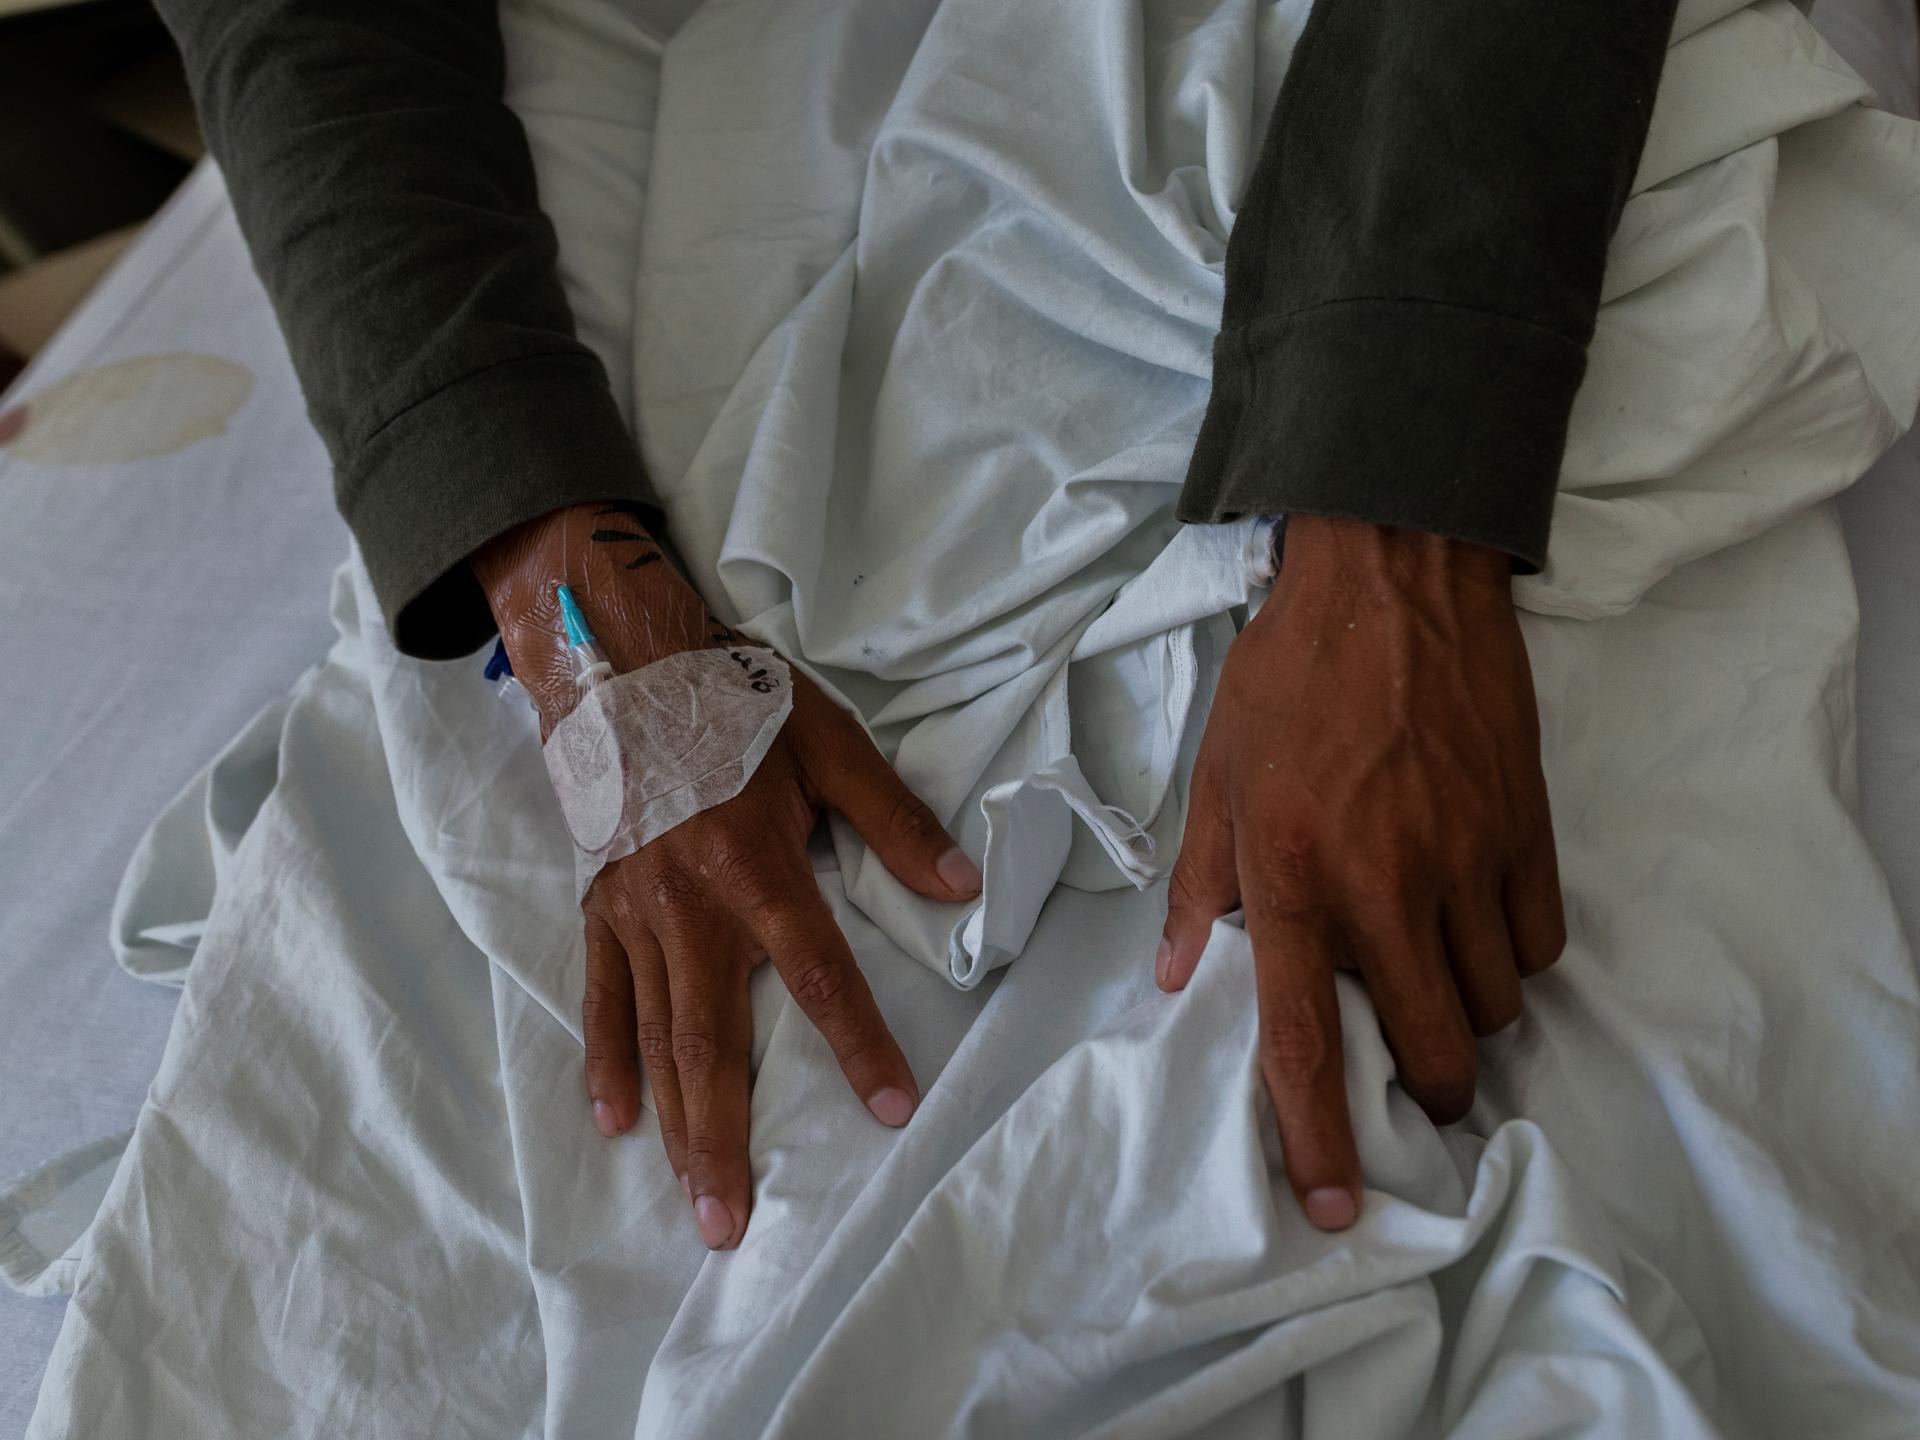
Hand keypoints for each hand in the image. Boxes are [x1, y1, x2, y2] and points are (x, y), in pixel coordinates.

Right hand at [471, 502, 981, 1248]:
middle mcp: (691, 906)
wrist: (622, 662)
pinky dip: (606, 1059)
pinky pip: (600, 995)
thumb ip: (893, 819)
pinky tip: (615, 1121)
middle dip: (725, 1138)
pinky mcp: (599, 906)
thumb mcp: (830, 744)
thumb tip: (963, 882)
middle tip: (734, 1225)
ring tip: (693, 1200)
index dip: (858, 1044)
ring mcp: (637, 913)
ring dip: (674, 1124)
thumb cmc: (736, 703)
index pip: (818, 975)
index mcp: (756, 868)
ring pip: (656, 1036)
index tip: (889, 1111)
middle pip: (712, 1040)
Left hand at [1157, 515, 1564, 1231]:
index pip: (1304, 1040)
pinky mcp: (1528, 833)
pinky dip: (1513, 956)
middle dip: (1428, 1090)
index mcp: (1292, 878)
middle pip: (1434, 1050)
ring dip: (1468, 1016)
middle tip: (1413, 1072)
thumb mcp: (1217, 774)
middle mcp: (1384, 887)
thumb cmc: (1289, 676)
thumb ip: (1198, 887)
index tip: (1332, 1207)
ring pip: (1495, 1006)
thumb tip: (1170, 980)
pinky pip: (1539, 945)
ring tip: (1436, 973)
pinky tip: (1478, 919)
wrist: (1392, 578)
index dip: (1316, 1137)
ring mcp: (1467, 863)